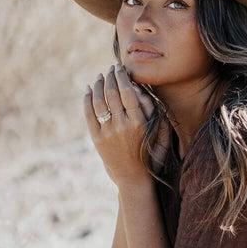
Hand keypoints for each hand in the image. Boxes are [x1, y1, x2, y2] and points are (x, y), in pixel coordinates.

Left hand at [84, 64, 170, 185]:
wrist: (133, 179)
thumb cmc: (150, 156)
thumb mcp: (159, 135)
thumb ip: (155, 113)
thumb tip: (143, 91)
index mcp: (139, 123)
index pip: (128, 92)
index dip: (122, 77)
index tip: (121, 68)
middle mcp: (122, 126)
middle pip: (112, 93)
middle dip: (110, 77)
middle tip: (111, 69)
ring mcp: (108, 133)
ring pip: (99, 101)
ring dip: (98, 85)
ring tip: (99, 77)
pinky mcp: (97, 139)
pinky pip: (89, 114)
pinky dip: (87, 99)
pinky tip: (89, 90)